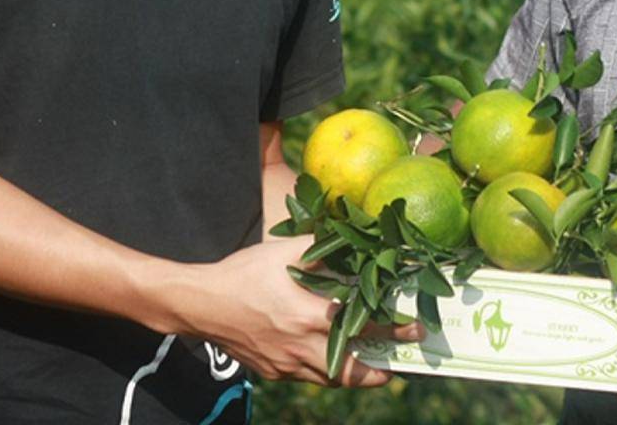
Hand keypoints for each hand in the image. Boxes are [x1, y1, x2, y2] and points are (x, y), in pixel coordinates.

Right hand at [182, 235, 421, 387]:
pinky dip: (323, 371)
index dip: (393, 330)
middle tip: (398, 365)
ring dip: (353, 374)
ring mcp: (286, 364)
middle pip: (351, 372)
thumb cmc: (244, 273)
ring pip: (330, 380)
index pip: (363, 327)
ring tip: (372, 366)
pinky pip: (306, 377)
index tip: (415, 330)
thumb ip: (321, 248)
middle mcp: (301, 346)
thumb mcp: (285, 252)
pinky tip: (329, 358)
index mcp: (309, 315)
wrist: (201, 304)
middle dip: (379, 372)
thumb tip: (351, 237)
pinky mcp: (273, 372)